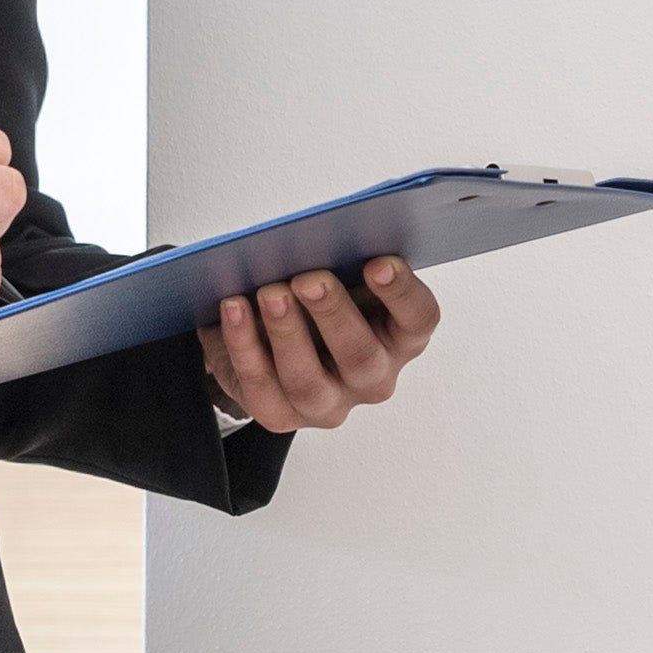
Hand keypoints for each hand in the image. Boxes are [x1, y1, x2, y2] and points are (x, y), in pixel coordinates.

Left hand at [202, 258, 441, 435]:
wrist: (271, 337)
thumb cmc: (316, 301)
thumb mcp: (341, 276)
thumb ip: (344, 260)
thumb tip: (322, 235)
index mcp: (400, 336)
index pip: (418, 319)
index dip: (402, 293)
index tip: (379, 263)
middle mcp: (371, 377)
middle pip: (361, 357)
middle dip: (334, 314)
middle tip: (310, 280)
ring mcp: (328, 403)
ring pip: (309, 382)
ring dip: (287, 334)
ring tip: (270, 294)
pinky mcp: (282, 416)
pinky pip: (261, 387)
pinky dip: (244, 345)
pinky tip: (234, 308)